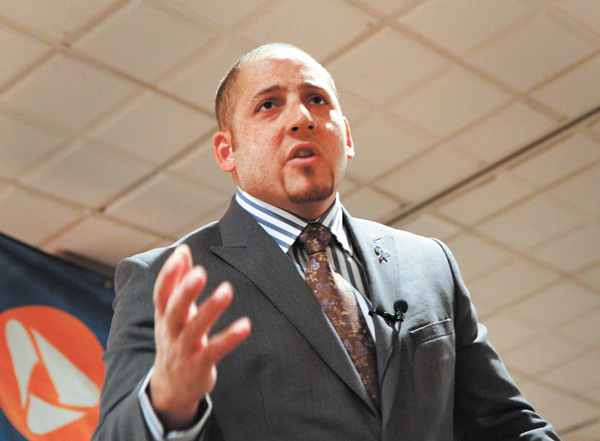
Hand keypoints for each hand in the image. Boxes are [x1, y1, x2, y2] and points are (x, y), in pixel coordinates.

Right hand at [149, 244, 250, 429]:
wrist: (171, 388)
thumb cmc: (176, 339)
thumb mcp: (173, 313)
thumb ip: (178, 282)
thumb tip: (182, 250)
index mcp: (164, 317)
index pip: (162, 294)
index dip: (169, 274)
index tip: (180, 253)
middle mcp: (170, 333)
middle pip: (175, 310)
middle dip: (185, 291)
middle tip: (200, 272)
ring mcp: (183, 351)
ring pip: (194, 330)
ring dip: (210, 309)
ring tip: (226, 289)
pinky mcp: (199, 365)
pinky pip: (215, 350)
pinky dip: (229, 338)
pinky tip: (246, 325)